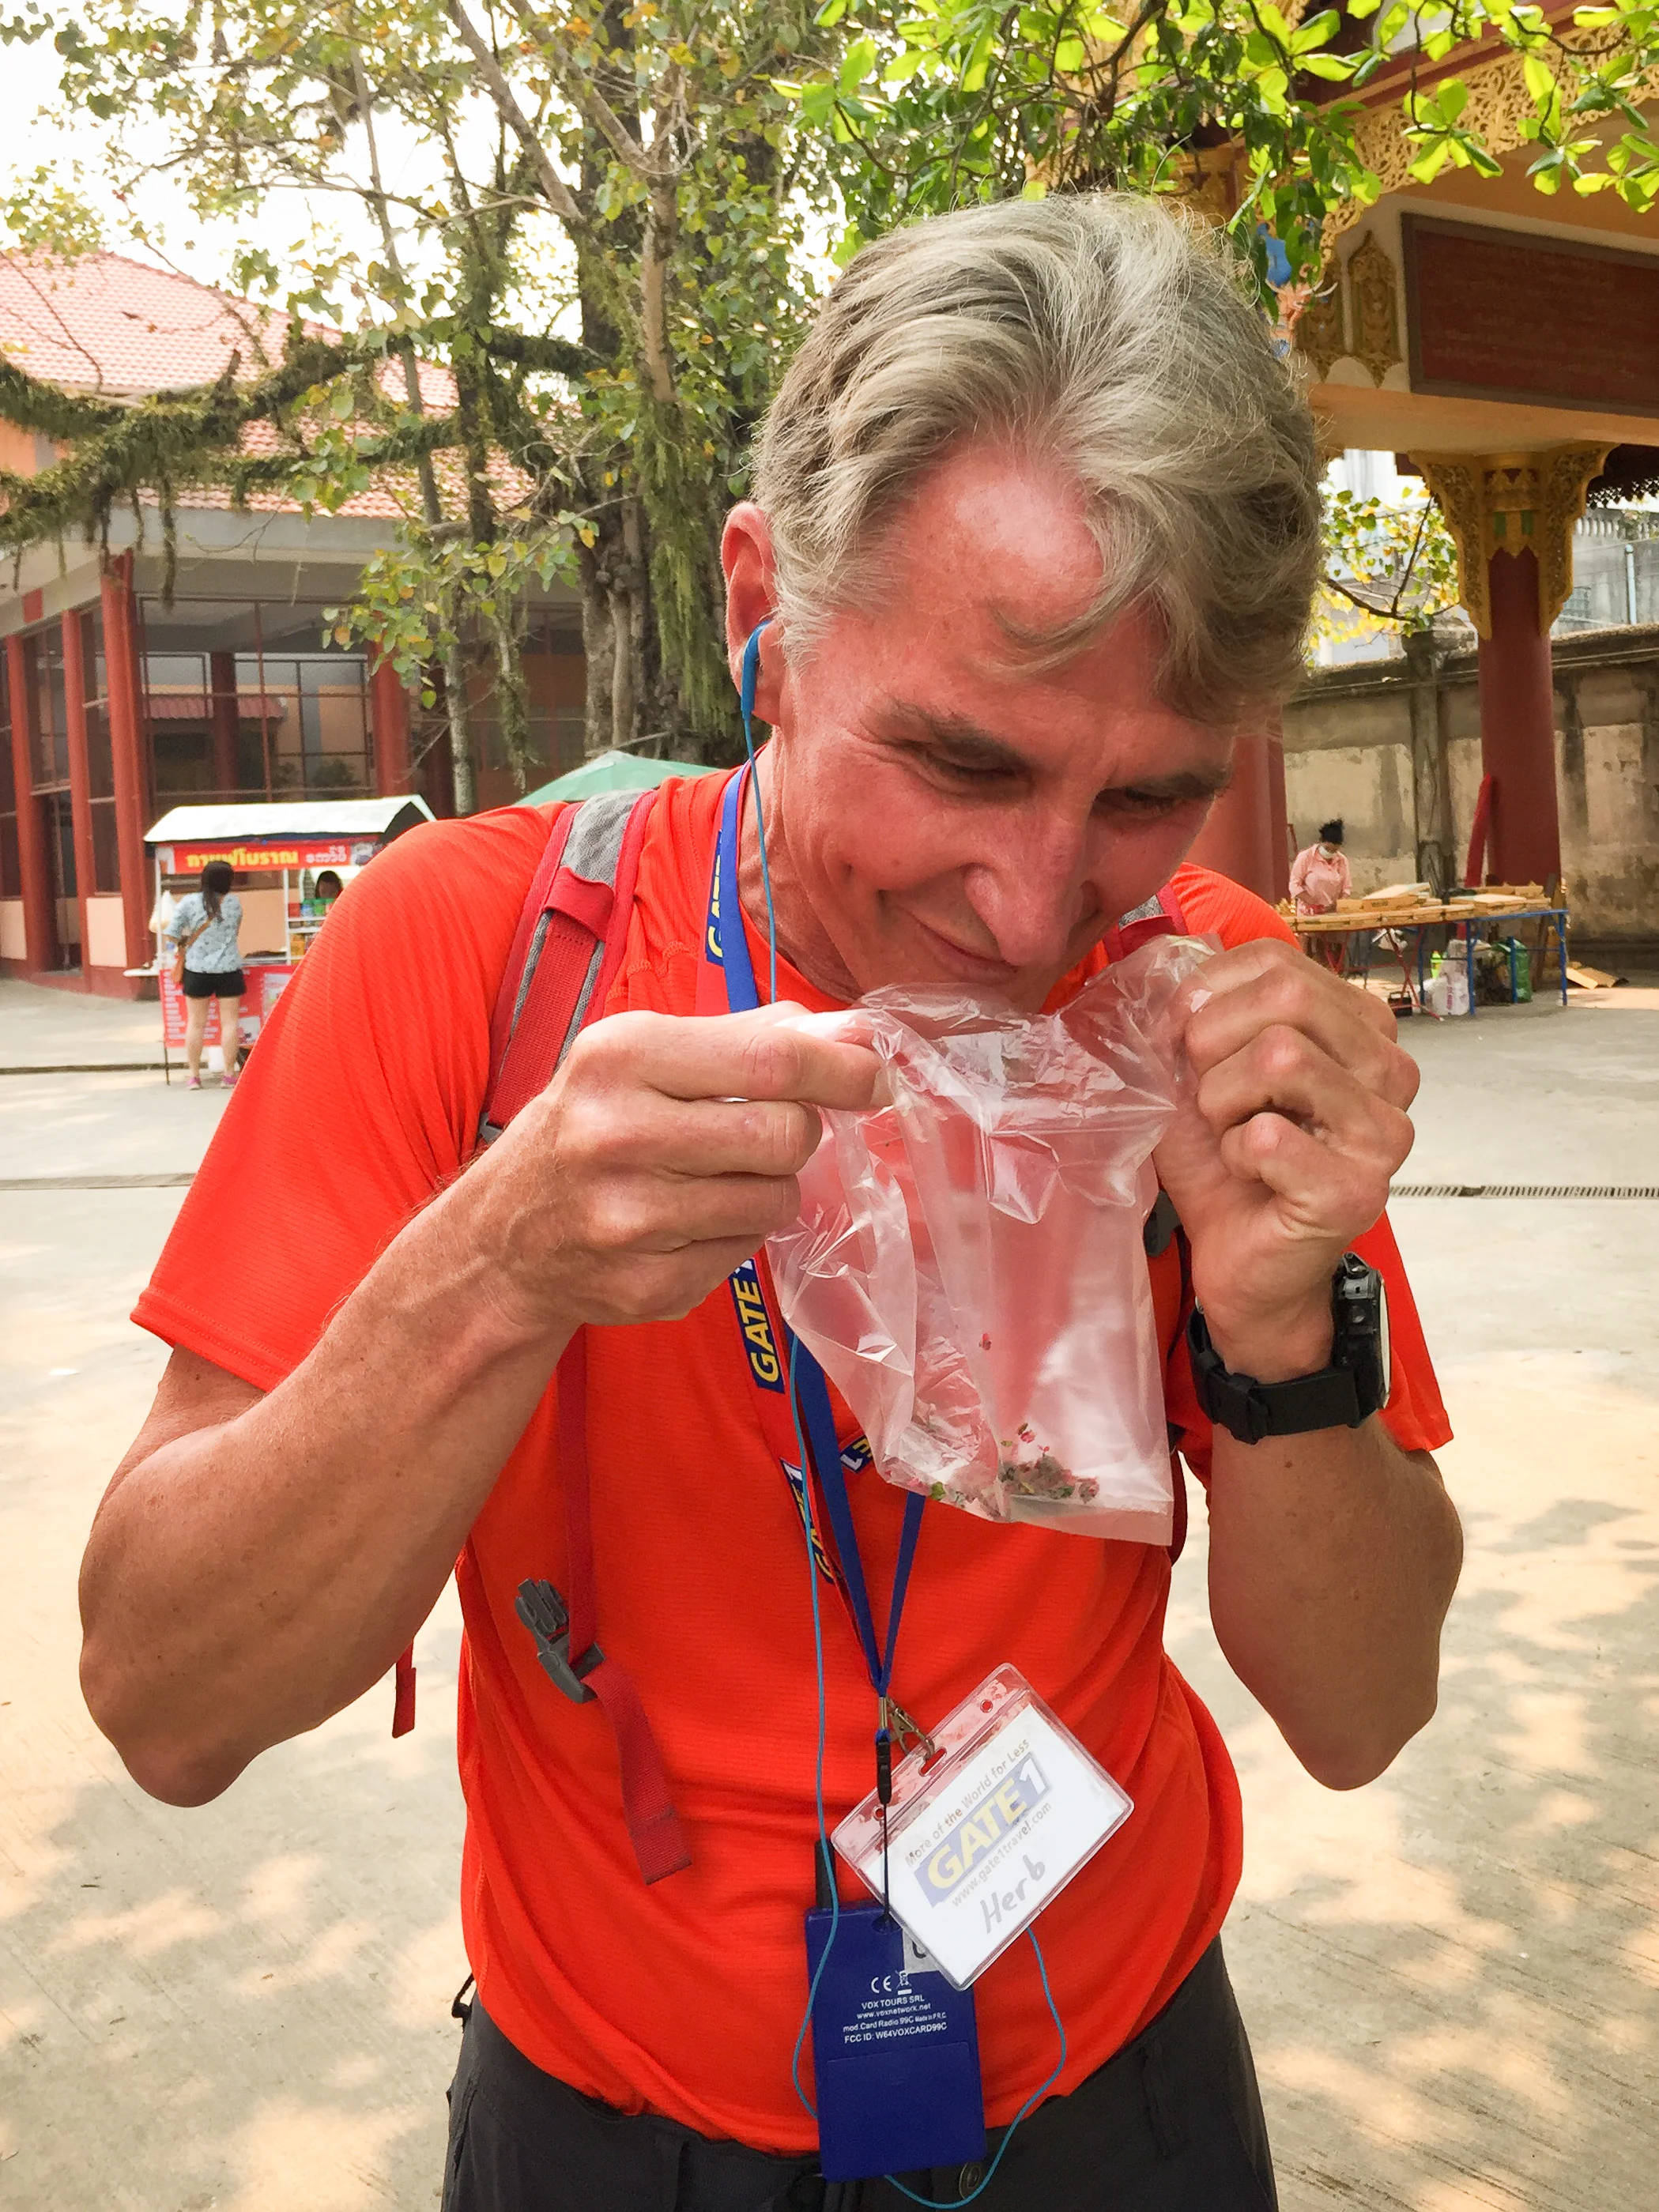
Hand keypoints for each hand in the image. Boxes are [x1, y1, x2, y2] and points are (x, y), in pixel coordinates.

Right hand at [471, 1004, 881, 1333]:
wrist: (501, 1239)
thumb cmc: (590, 1125)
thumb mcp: (644, 1056)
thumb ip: (749, 1037)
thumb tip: (853, 1034)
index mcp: (619, 1057)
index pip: (770, 1060)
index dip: (841, 1070)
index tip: (873, 1076)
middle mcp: (617, 1135)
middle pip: (786, 1135)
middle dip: (797, 1131)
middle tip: (765, 1131)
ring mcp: (630, 1220)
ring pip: (775, 1199)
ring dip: (769, 1186)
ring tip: (715, 1177)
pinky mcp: (646, 1286)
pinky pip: (746, 1252)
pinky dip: (735, 1235)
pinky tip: (684, 1222)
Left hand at [1152, 941, 1416, 1380]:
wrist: (1242, 1263)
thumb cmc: (1229, 1162)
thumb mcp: (1203, 1072)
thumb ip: (1197, 1016)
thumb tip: (1173, 975)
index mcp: (1362, 1029)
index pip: (1279, 962)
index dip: (1208, 994)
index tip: (1188, 1043)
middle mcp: (1391, 1071)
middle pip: (1287, 994)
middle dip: (1214, 1042)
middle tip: (1209, 1097)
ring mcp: (1384, 1132)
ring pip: (1280, 1055)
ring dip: (1221, 1101)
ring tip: (1232, 1136)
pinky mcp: (1357, 1190)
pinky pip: (1266, 1135)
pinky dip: (1234, 1155)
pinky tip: (1250, 1176)